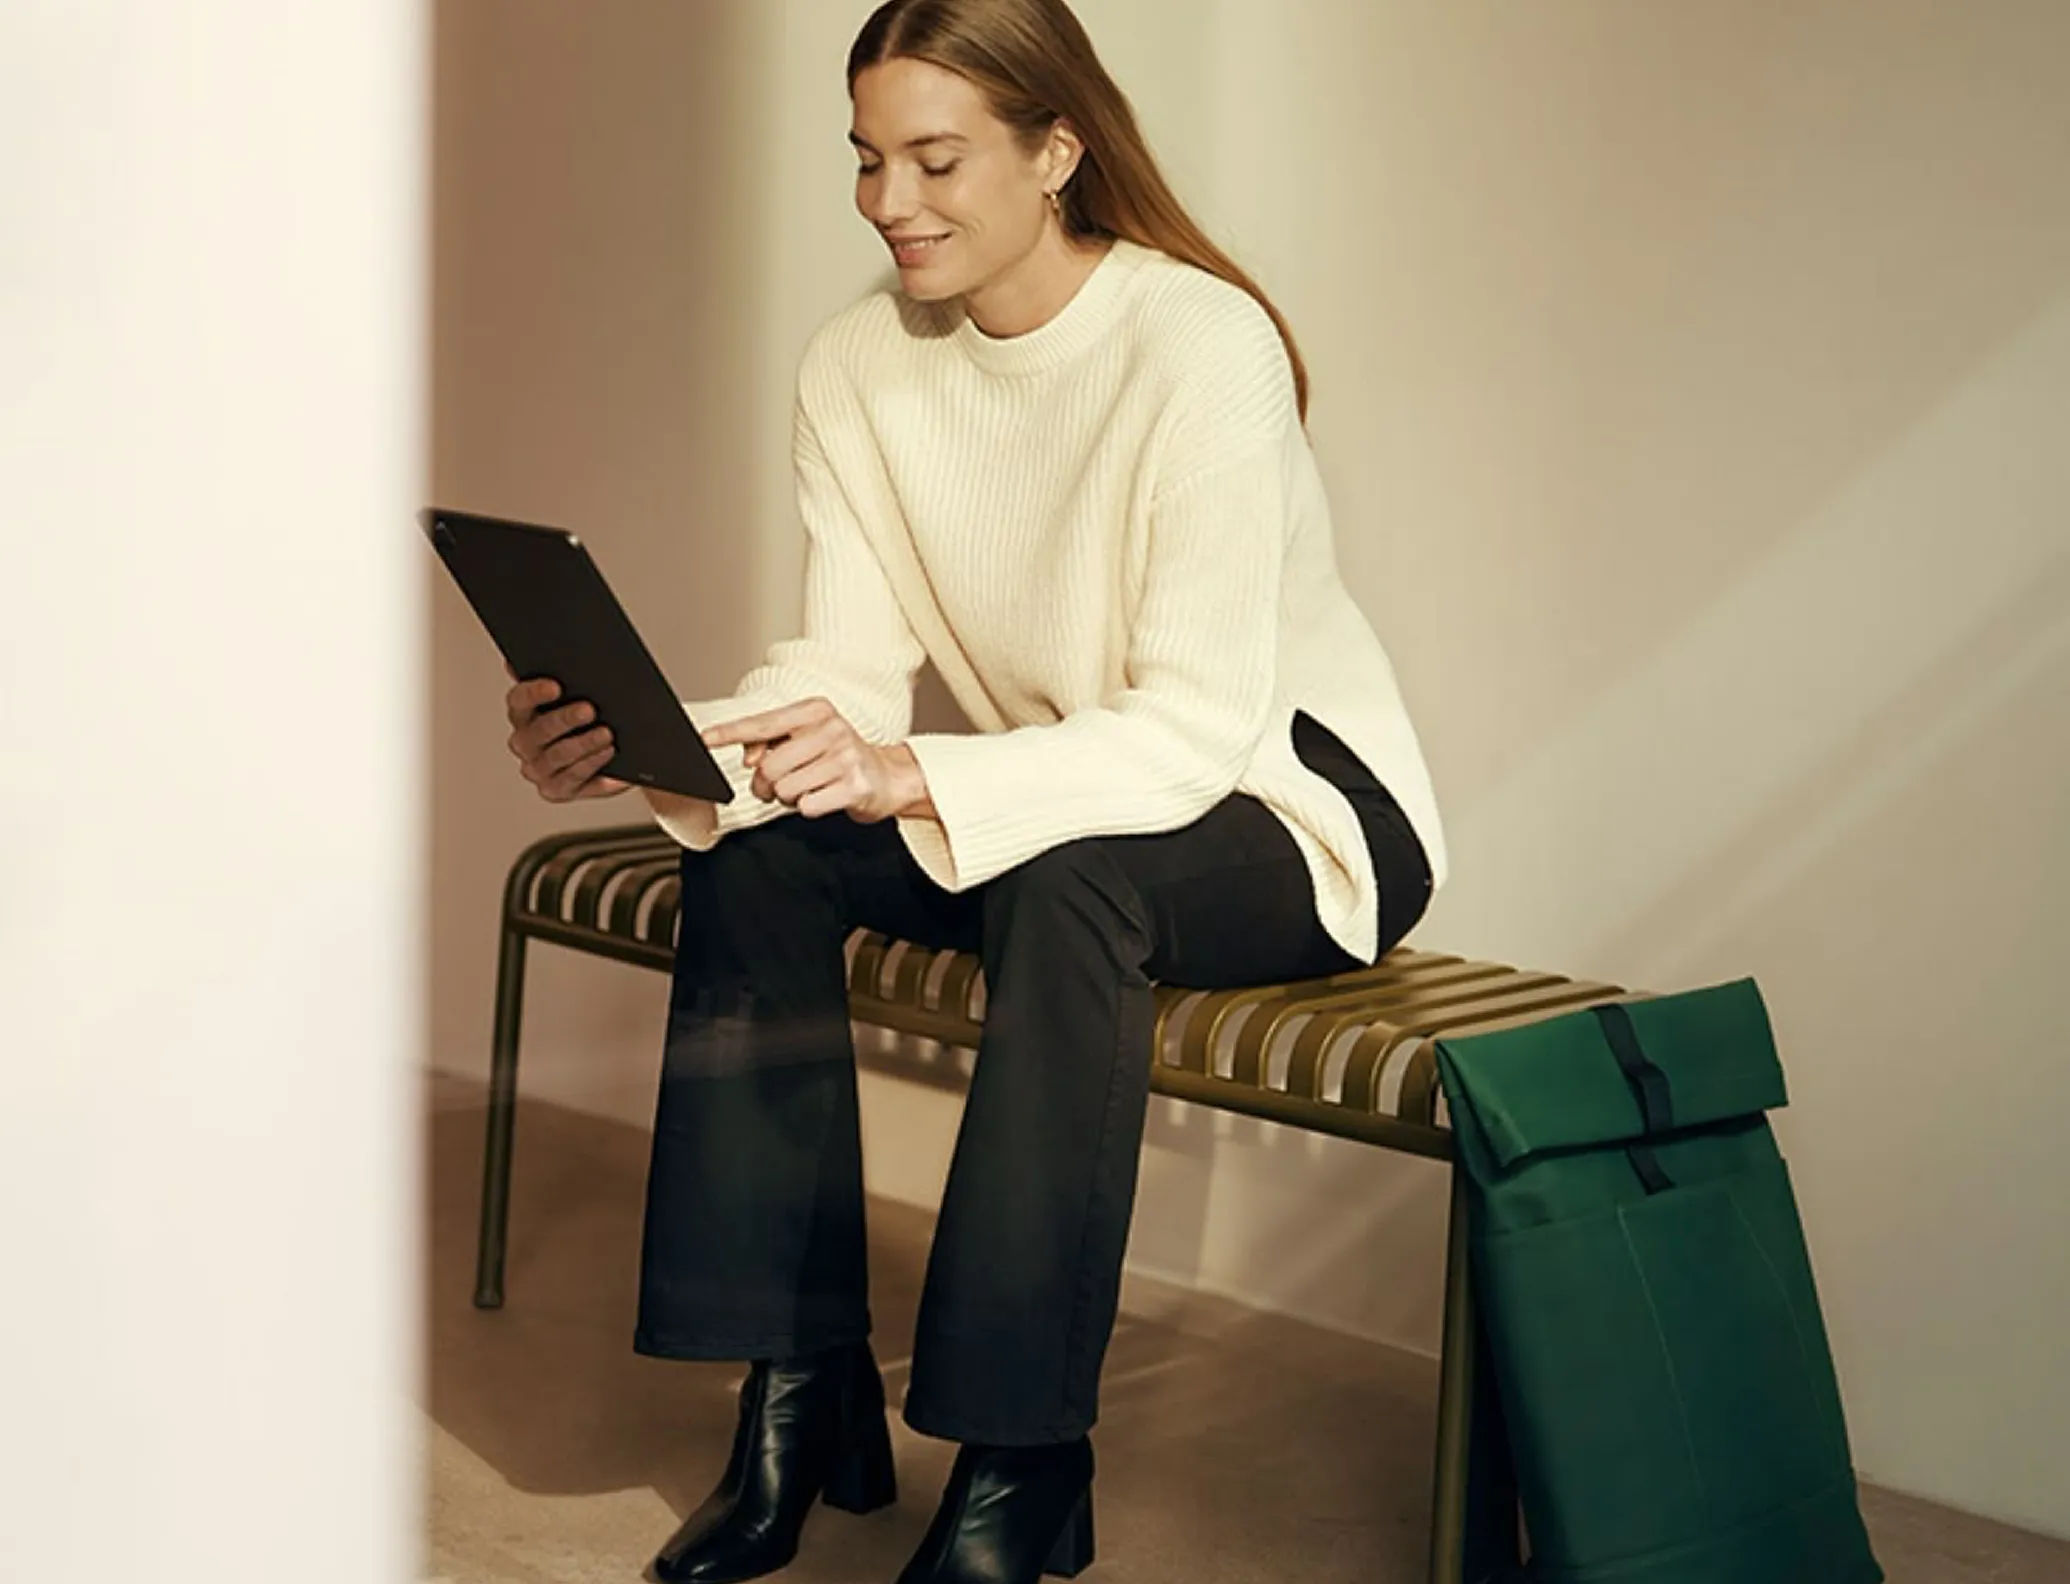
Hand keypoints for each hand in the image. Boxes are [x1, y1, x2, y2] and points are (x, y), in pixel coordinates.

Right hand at [503, 664, 630, 801]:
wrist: (614, 753)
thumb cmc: (588, 719)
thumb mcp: (578, 693)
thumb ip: (561, 673)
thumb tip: (538, 653)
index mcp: (523, 714)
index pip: (518, 701)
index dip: (534, 693)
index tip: (555, 685)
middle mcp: (525, 743)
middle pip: (536, 732)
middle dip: (564, 720)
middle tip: (589, 709)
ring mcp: (538, 769)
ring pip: (556, 758)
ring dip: (583, 745)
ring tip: (606, 734)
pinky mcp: (556, 790)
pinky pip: (572, 780)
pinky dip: (592, 766)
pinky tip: (607, 754)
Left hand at [702, 696, 931, 821]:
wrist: (888, 777)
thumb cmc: (839, 757)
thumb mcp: (807, 738)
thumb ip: (773, 741)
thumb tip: (748, 758)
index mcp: (815, 711)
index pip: (763, 723)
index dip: (730, 732)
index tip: (705, 739)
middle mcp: (831, 729)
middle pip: (769, 767)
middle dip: (766, 785)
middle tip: (777, 787)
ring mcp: (845, 757)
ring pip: (785, 789)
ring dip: (789, 798)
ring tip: (809, 788)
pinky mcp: (854, 786)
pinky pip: (807, 806)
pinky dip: (809, 808)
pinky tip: (825, 797)